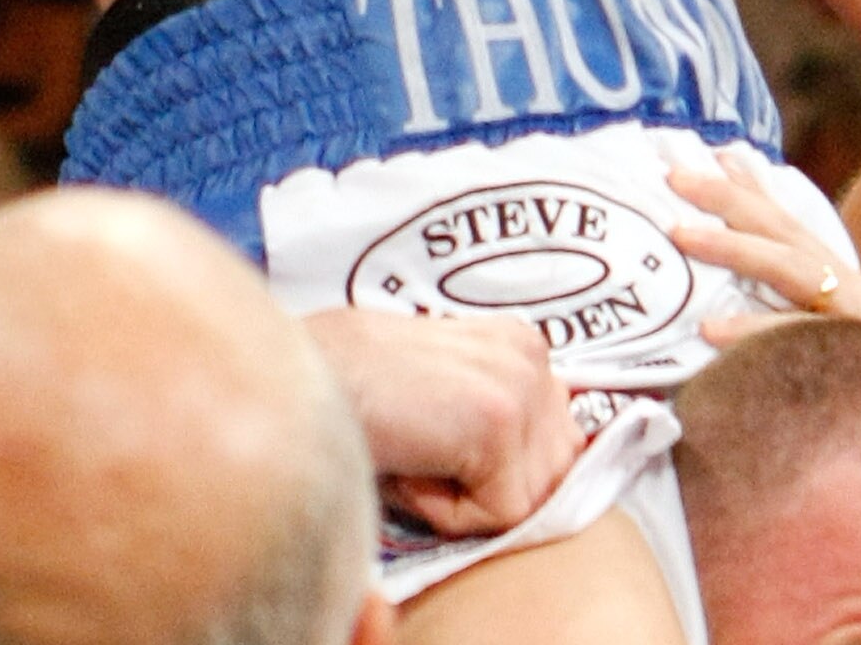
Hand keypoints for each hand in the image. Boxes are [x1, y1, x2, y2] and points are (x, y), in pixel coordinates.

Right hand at [302, 307, 582, 538]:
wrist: (304, 375)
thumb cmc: (356, 393)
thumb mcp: (443, 398)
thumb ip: (495, 423)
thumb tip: (535, 484)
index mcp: (521, 346)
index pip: (556, 445)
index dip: (499, 475)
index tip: (441, 452)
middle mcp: (532, 354)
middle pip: (555, 474)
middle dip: (494, 490)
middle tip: (424, 455)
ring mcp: (520, 383)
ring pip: (529, 500)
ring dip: (470, 502)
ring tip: (416, 456)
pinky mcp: (498, 419)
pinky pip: (500, 514)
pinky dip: (448, 512)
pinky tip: (410, 467)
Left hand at [670, 153, 860, 460]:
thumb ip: (857, 364)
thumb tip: (810, 370)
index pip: (804, 237)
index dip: (759, 198)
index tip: (719, 159)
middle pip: (790, 233)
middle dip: (731, 195)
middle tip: (673, 163)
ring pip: (794, 268)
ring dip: (733, 243)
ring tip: (677, 227)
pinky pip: (812, 338)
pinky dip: (762, 329)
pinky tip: (714, 329)